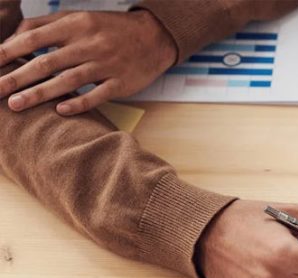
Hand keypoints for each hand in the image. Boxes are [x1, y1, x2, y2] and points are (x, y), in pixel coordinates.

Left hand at [0, 9, 175, 114]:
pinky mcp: (121, 83)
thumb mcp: (80, 17)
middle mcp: (89, 44)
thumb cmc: (111, 28)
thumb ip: (47, 25)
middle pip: (46, 62)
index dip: (8, 51)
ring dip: (39, 94)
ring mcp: (106, 65)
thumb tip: (14, 38)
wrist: (154, 37)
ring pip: (67, 81)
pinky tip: (61, 111)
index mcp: (76, 25)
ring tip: (16, 105)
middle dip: (16, 78)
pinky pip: (97, 95)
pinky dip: (78, 103)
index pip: (33, 37)